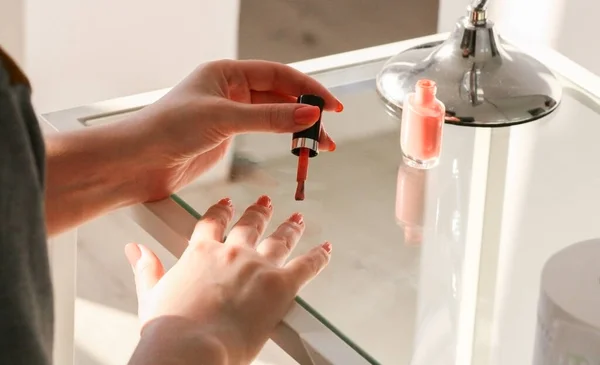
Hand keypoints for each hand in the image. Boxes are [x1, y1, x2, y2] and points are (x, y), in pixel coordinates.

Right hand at [125, 195, 330, 363]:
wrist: (190, 348)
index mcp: (201, 252)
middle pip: (250, 224)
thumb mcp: (151, 296)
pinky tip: (325, 250)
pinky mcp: (281, 284)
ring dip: (290, 227)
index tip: (227, 203)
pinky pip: (306, 265)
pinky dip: (318, 257)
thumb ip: (146, 269)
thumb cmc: (169, 330)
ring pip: (280, 238)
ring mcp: (258, 265)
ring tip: (297, 219)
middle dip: (259, 212)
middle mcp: (231, 252)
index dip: (222, 211)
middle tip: (266, 203)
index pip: (213, 222)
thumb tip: (135, 250)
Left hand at [127, 60, 342, 200]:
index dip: (308, 88)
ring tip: (320, 143)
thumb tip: (307, 115)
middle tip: (327, 129)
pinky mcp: (227, 135)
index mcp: (226, 73)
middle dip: (306, 110)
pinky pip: (263, 131)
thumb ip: (268, 118)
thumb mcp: (223, 119)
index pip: (278, 74)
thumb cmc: (166, 128)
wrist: (139, 162)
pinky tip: (297, 144)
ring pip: (274, 114)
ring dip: (298, 127)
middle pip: (280, 94)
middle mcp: (230, 89)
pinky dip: (283, 137)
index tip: (330, 105)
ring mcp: (230, 112)